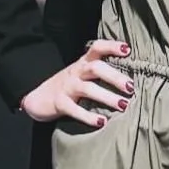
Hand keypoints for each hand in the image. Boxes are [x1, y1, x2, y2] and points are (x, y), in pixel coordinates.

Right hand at [18, 39, 133, 126]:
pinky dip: (88, 116)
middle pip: (96, 68)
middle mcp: (76, 72)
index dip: (111, 46)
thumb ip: (101, 72)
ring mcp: (66, 87)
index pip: (97, 48)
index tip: (127, 50)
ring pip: (88, 88)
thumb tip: (132, 79)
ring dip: (107, 96)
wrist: (37, 98)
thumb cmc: (68, 86)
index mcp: (83, 63)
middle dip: (115, 77)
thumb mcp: (82, 74)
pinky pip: (74, 109)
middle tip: (131, 87)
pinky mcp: (59, 103)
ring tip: (123, 105)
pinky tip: (102, 122)